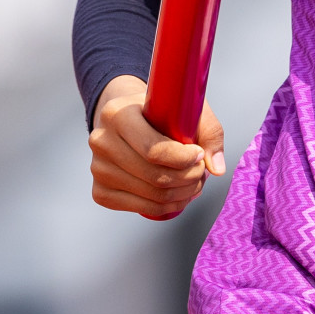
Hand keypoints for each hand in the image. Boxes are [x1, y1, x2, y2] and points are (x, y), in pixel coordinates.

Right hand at [88, 74, 226, 218]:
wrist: (129, 116)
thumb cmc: (160, 110)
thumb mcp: (187, 106)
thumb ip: (208, 132)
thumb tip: (216, 168)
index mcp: (117, 114)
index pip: (153, 150)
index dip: (184, 159)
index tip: (199, 155)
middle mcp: (101, 141)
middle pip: (154, 175)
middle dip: (188, 178)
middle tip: (202, 172)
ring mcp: (98, 168)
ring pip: (150, 194)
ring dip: (182, 194)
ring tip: (195, 183)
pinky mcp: (100, 191)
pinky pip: (140, 207)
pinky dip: (166, 206)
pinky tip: (179, 195)